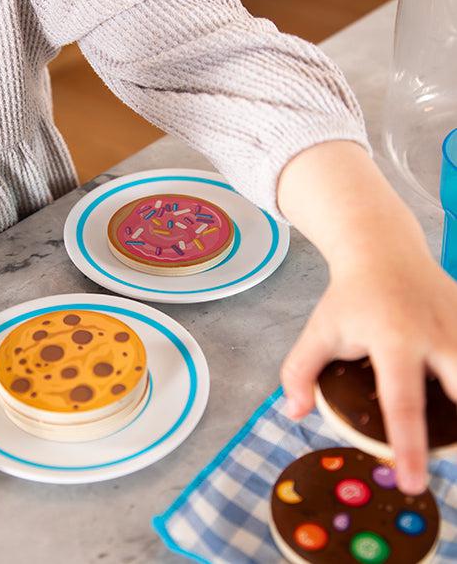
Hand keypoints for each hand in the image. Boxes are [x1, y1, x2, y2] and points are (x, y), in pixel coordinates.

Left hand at [278, 141, 456, 494]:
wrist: (383, 251)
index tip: (414, 483)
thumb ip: (300, 371)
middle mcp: (437, 334)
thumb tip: (294, 414)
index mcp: (393, 339)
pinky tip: (450, 390)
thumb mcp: (318, 330)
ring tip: (448, 432)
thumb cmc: (348, 298)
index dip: (409, 446)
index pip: (403, 402)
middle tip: (453, 464)